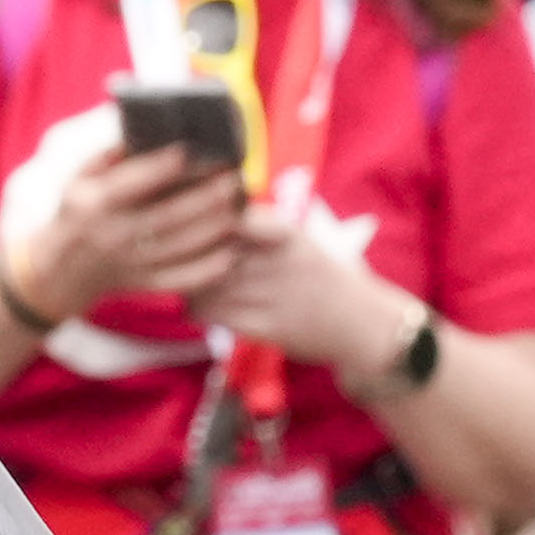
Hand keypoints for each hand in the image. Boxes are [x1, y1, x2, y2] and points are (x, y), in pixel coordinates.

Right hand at [0, 122, 250, 323]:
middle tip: (234, 177)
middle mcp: (114, 234)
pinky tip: (232, 248)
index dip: (161, 167)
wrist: (58, 272)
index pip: (132, 183)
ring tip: (240, 205)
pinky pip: (184, 279)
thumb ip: (107, 155)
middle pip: (169, 215)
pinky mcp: (145, 284)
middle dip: (206, 196)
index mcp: (95, 203)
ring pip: (183, 246)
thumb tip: (141, 130)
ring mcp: (131, 263)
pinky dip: (211, 266)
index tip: (190, 149)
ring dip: (217, 226)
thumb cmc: (75, 213)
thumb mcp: (78, 179)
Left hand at [188, 181, 410, 374]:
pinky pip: (219, 315)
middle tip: (168, 253)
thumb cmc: (326, 279)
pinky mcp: (271, 327)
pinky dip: (199, 310)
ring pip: (209, 282)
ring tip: (178, 282)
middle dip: (186, 252)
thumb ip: (260, 227)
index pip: (231, 216)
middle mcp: (279, 260)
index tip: (180, 218)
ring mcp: (276, 294)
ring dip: (187, 283)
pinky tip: (193, 308)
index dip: (199, 217)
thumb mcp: (300, 242)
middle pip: (213, 249)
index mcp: (286, 233)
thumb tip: (210, 208)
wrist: (365, 325)